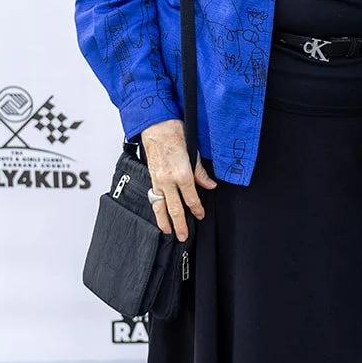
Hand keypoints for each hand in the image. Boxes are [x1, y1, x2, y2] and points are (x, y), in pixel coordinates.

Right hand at [139, 118, 216, 240]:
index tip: (200, 215)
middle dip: (179, 224)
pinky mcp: (151, 178)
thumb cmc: (175, 134)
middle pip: (175, 208)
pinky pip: (153, 198)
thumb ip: (201, 173)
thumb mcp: (194, 152)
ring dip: (165, 221)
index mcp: (182, 173)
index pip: (191, 198)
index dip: (197, 209)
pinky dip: (157, 209)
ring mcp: (157, 180)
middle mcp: (168, 180)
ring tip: (168, 232)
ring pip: (160, 206)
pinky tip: (159, 215)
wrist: (157, 126)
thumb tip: (210, 186)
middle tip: (183, 236)